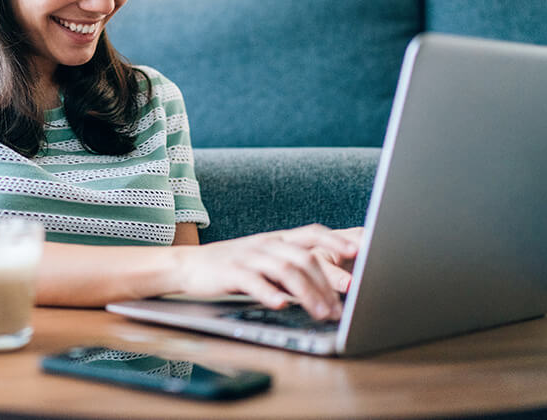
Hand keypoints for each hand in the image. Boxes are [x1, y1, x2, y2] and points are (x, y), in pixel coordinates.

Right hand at [177, 224, 359, 320]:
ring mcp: (248, 256)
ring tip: (320, 313)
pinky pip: (254, 281)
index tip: (358, 252)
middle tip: (341, 306)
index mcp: (277, 239)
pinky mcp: (231, 272)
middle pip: (304, 257)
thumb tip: (329, 289)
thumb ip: (292, 269)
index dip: (335, 240)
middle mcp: (266, 244)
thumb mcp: (265, 261)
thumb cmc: (233, 266)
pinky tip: (281, 305)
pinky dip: (270, 293)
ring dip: (307, 293)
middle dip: (327, 282)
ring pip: (285, 270)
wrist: (189, 265)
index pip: (312, 233)